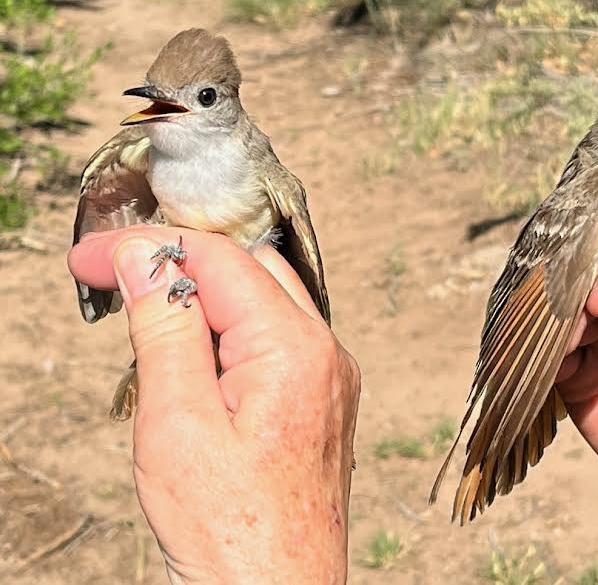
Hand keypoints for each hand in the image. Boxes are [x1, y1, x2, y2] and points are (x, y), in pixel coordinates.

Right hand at [68, 227, 359, 583]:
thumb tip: (144, 258)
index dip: (150, 246)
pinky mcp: (320, 399)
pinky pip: (275, 339)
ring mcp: (328, 376)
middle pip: (249, 270)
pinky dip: (229, 333)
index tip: (90, 258)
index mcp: (295, 348)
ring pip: (263, 302)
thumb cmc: (228, 529)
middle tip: (115, 281)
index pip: (220, 258)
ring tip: (149, 328)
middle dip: (179, 265)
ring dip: (203, 300)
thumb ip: (163, 329)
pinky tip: (195, 362)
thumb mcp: (176, 422)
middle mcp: (325, 352)